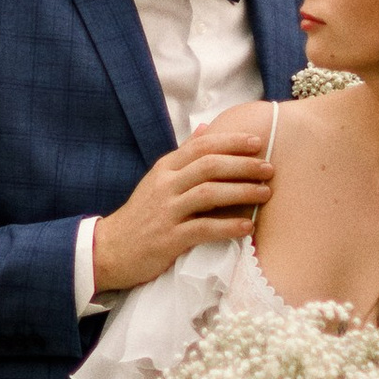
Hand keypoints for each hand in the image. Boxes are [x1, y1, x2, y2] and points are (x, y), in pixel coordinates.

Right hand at [91, 125, 276, 296]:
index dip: (231, 141)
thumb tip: (206, 128)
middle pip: (209, 166)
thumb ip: (183, 155)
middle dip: (243, 165)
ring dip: (241, 192)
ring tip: (265, 193)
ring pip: (209, 193)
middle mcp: (166, 185)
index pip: (202, 146)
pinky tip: (247, 227)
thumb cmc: (142, 215)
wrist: (109, 250)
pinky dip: (228, 226)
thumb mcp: (159, 179)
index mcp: (165, 168)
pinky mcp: (169, 238)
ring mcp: (166, 211)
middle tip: (269, 169)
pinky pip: (203, 229)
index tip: (258, 141)